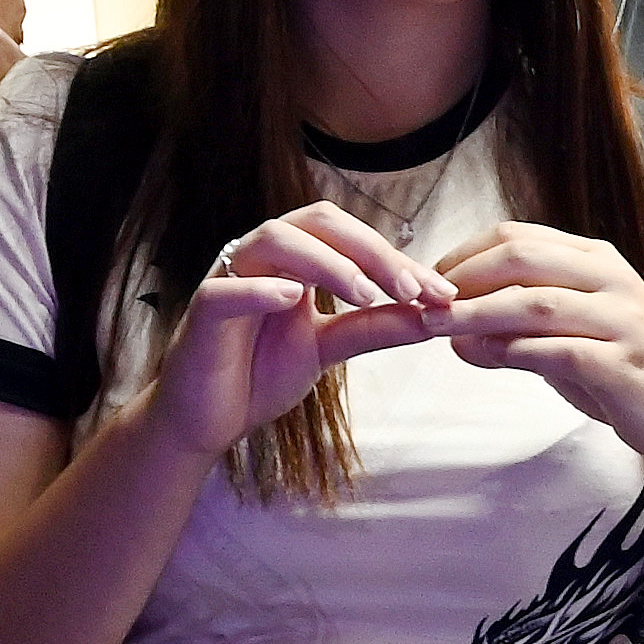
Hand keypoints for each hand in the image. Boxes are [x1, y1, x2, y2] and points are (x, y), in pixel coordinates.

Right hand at [134, 200, 452, 463]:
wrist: (207, 422)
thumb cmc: (258, 376)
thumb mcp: (329, 349)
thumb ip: (374, 328)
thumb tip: (434, 315)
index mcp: (295, 259)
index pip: (350, 238)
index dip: (396, 259)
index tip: (440, 293)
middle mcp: (263, 256)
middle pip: (318, 222)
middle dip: (370, 251)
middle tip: (411, 288)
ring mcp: (230, 276)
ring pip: (276, 239)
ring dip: (327, 262)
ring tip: (366, 295)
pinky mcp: (203, 309)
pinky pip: (227, 288)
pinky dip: (260, 289)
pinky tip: (295, 300)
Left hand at [426, 223, 643, 469]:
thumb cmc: (616, 372)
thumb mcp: (561, 341)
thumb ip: (512, 332)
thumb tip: (453, 335)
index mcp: (596, 260)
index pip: (517, 237)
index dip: (464, 254)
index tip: (428, 282)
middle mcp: (612, 280)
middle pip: (522, 258)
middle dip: (464, 278)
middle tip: (424, 303)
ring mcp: (622, 320)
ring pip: (535, 304)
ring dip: (478, 314)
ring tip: (437, 328)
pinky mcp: (624, 364)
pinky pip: (559, 351)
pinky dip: (515, 351)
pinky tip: (483, 356)